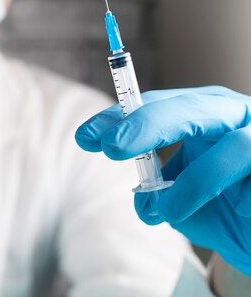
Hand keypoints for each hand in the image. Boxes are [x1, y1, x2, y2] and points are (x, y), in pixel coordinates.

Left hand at [75, 86, 250, 274]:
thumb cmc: (225, 210)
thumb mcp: (183, 200)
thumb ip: (160, 194)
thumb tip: (143, 203)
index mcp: (205, 115)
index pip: (157, 106)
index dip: (121, 118)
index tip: (85, 136)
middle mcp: (237, 119)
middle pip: (192, 109)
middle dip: (147, 125)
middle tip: (111, 148)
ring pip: (236, 147)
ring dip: (196, 180)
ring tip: (168, 210)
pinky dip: (244, 201)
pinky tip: (240, 214)